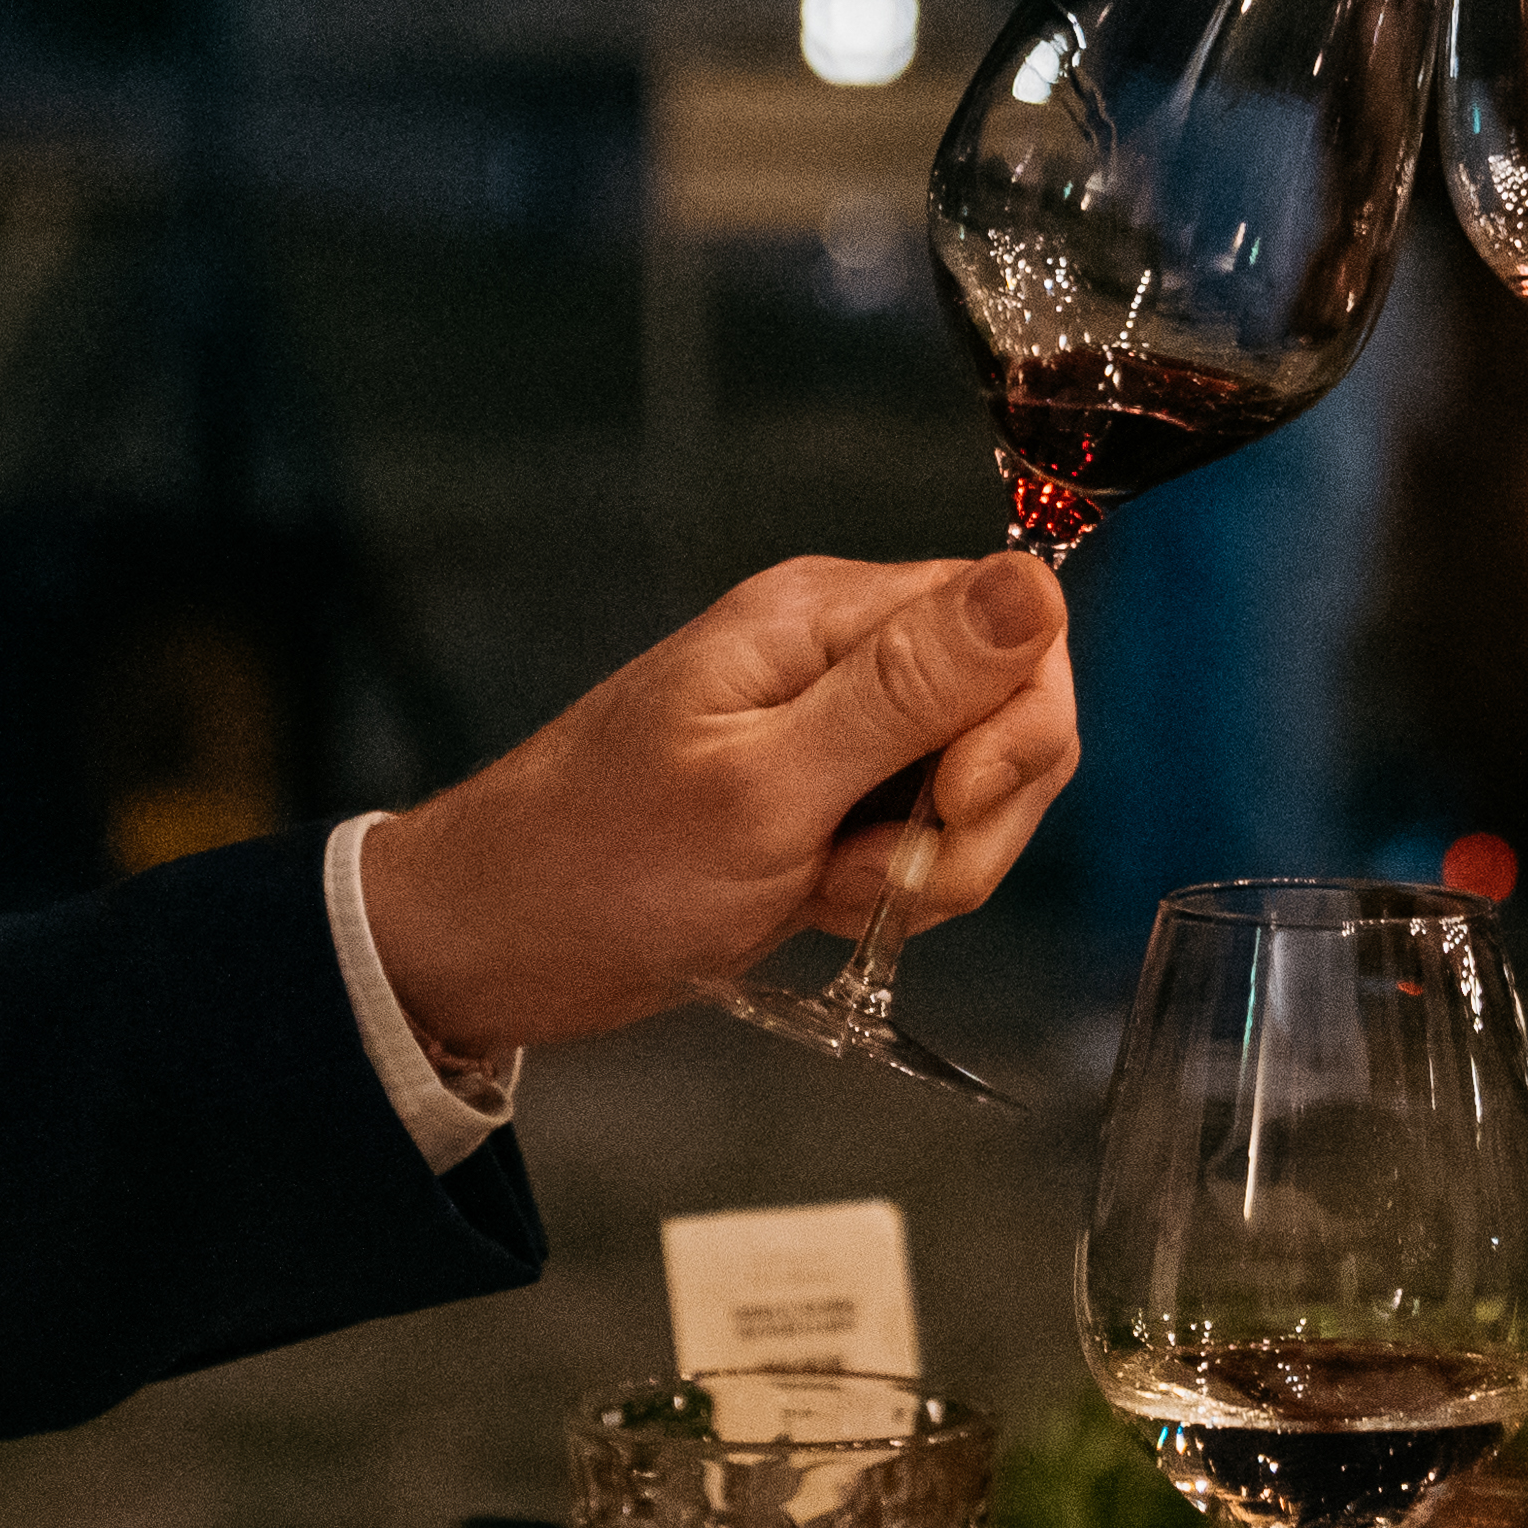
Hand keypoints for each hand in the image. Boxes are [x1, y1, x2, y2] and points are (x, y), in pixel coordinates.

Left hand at [354, 550, 1075, 1053]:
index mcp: (825, 616)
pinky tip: (814, 906)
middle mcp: (841, 655)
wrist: (491, 945)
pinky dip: (892, 892)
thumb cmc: (596, 865)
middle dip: (972, 820)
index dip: (1014, 729)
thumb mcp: (765, 786)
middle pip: (1010, 714)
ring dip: (929, 869)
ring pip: (976, 791)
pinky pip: (924, 841)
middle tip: (870, 875)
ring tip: (823, 893)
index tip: (951, 807)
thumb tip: (1035, 582)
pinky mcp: (827, 801)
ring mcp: (836, 733)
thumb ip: (908, 690)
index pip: (1012, 626)